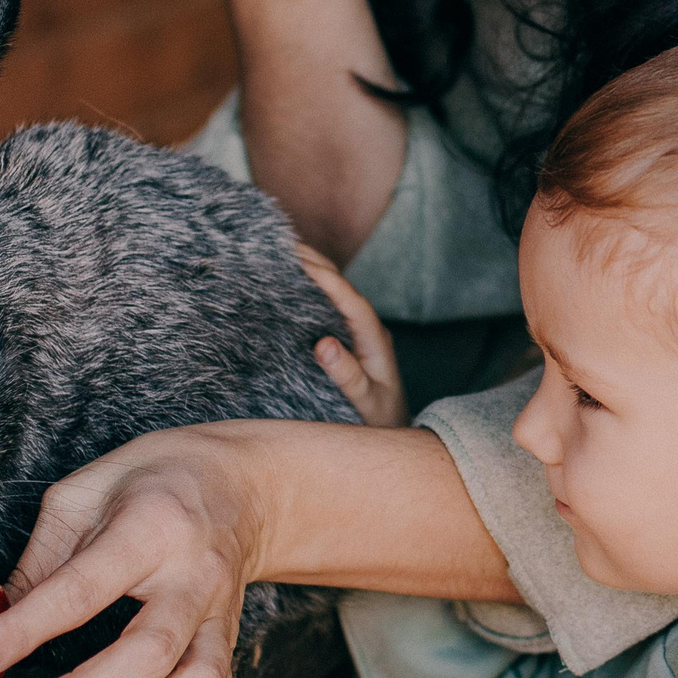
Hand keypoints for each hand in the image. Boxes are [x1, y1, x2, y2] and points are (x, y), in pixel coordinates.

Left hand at [0, 425, 263, 677]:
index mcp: (150, 525)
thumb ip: (43, 557)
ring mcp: (222, 610)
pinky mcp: (234, 637)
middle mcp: (194, 573)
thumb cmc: (153, 479)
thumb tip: (2, 625)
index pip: (80, 590)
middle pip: (147, 655)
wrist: (242, 482)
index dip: (21, 633)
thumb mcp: (84, 489)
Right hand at [297, 244, 406, 427]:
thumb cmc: (381, 422)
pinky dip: (311, 292)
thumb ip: (348, 376)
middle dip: (318, 264)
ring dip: (314, 272)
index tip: (301, 260)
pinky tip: (292, 284)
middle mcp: (369, 331)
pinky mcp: (349, 341)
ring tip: (284, 253)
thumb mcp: (366, 403)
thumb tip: (322, 344)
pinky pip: (329, 309)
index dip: (328, 279)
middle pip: (344, 289)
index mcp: (376, 340)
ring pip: (336, 295)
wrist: (393, 435)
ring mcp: (359, 334)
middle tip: (285, 243)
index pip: (352, 302)